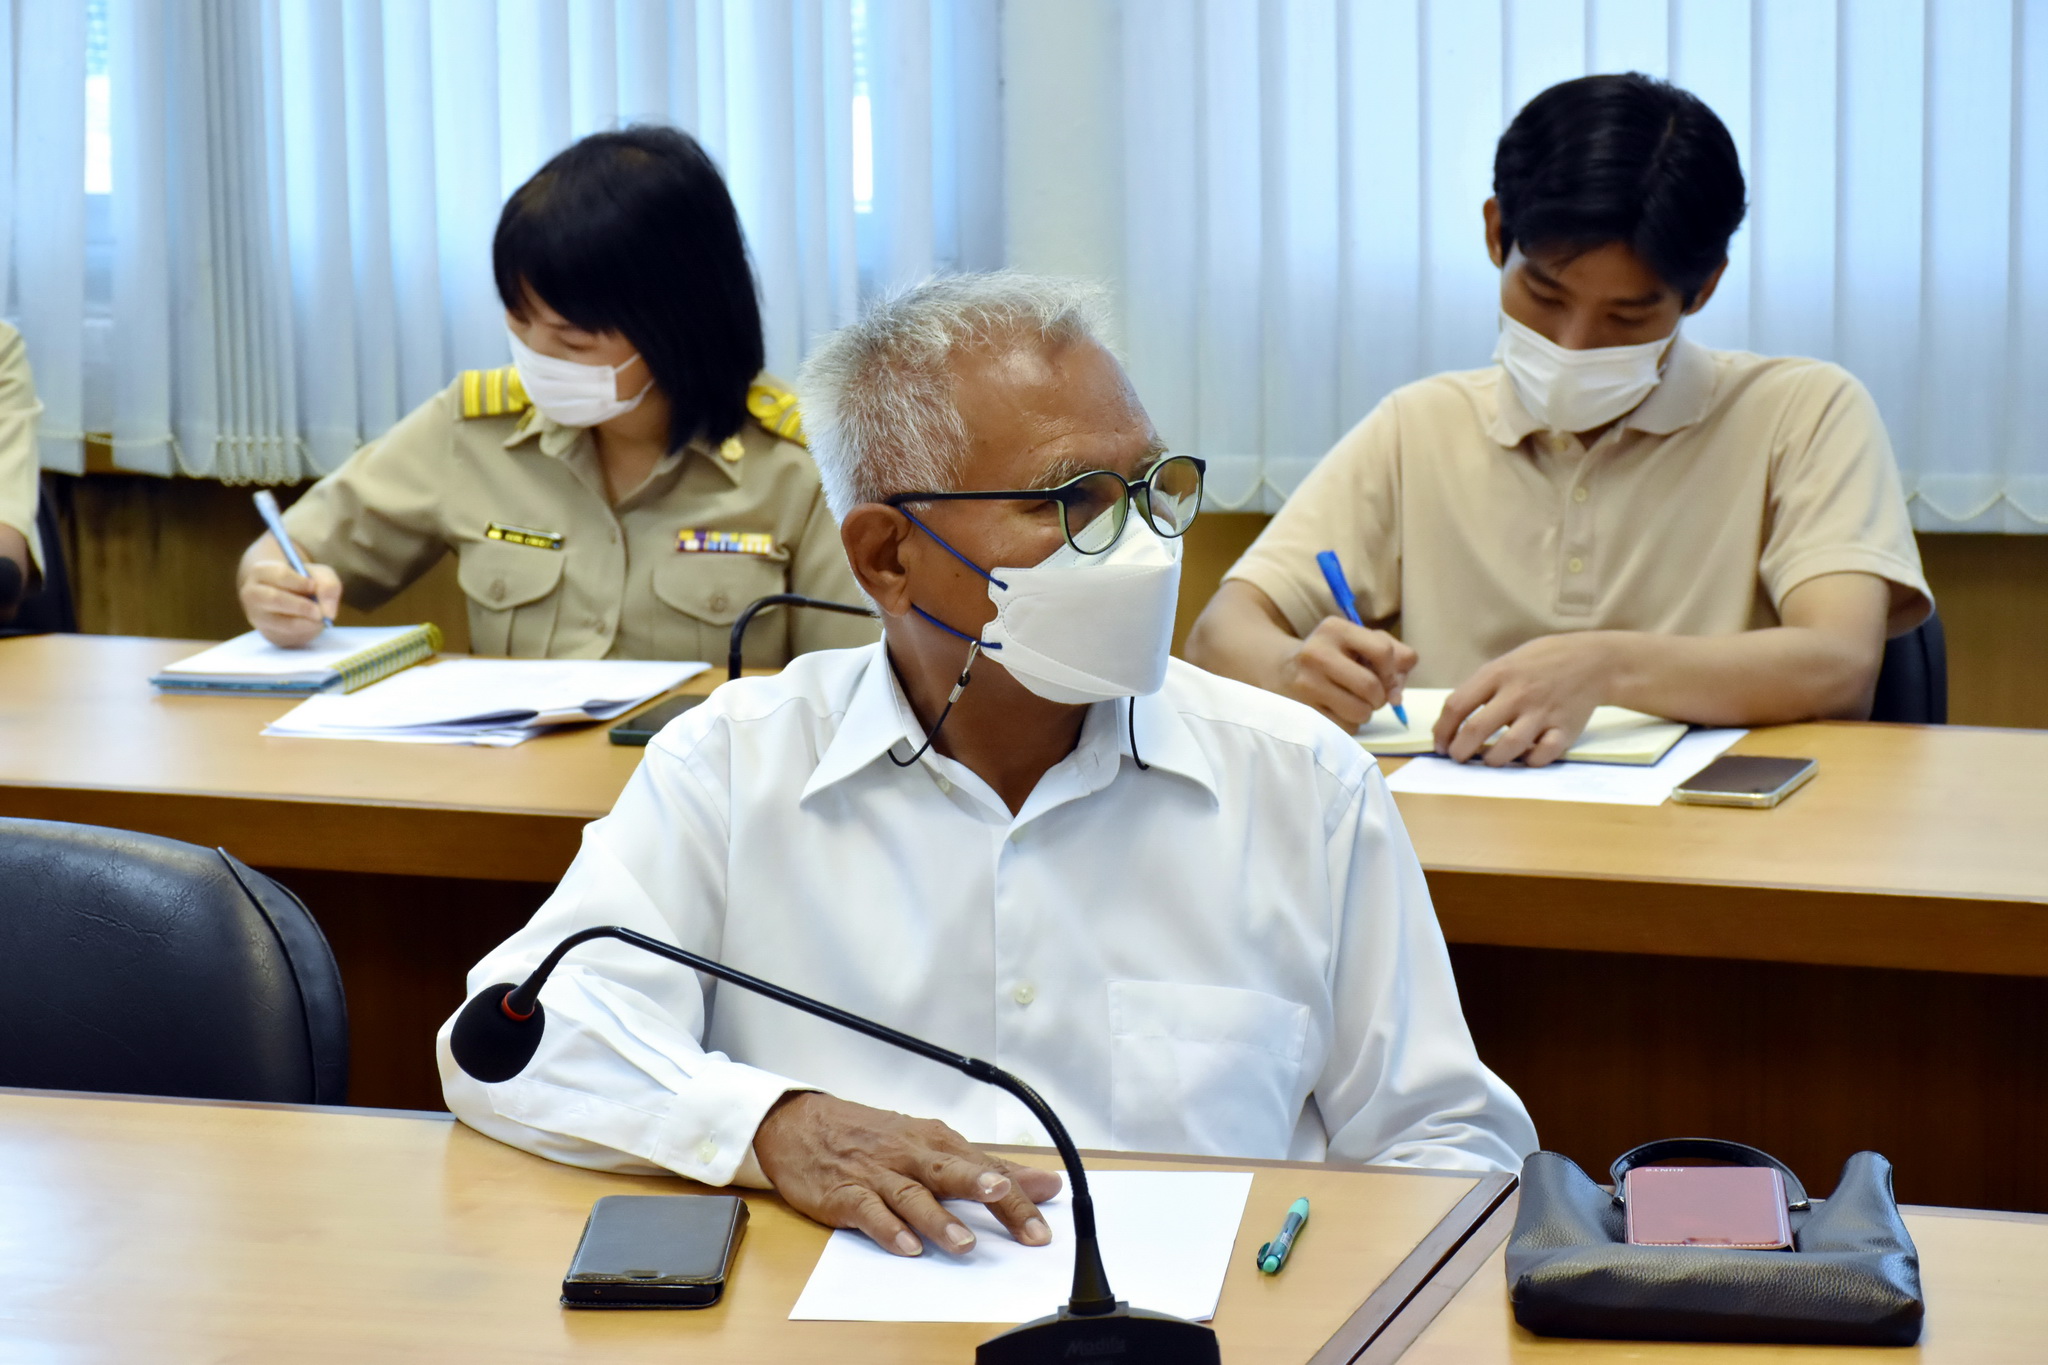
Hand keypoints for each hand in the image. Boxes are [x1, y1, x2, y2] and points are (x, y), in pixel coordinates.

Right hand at [240, 559, 340, 646]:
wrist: (292, 601)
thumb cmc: (304, 583)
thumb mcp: (319, 575)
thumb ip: (328, 586)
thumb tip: (328, 612)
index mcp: (261, 571)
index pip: (280, 574)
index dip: (300, 581)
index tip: (313, 586)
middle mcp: (252, 593)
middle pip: (275, 599)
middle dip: (302, 606)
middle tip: (320, 612)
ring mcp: (257, 616)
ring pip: (281, 622)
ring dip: (306, 622)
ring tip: (319, 618)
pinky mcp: (267, 633)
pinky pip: (288, 636)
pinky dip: (305, 631)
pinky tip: (310, 624)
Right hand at [752, 1092, 1064, 1256]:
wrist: (801, 1125)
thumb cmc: (873, 1138)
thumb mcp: (930, 1144)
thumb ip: (987, 1167)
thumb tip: (1044, 1185)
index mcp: (936, 1142)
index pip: (984, 1168)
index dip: (1016, 1194)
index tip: (1045, 1218)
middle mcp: (911, 1155)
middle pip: (953, 1174)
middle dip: (983, 1190)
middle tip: (1006, 1200)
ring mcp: (878, 1175)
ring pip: (913, 1195)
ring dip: (939, 1218)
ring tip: (964, 1242)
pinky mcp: (846, 1195)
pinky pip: (870, 1212)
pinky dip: (888, 1229)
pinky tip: (906, 1246)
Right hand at [1277, 616, 1418, 729]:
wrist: (1281, 670)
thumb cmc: (1333, 656)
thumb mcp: (1360, 643)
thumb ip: (1394, 656)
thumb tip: (1397, 695)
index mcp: (1335, 629)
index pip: (1382, 652)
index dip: (1392, 670)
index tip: (1385, 677)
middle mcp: (1316, 653)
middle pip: (1371, 686)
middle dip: (1379, 697)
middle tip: (1371, 696)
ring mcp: (1305, 683)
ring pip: (1360, 712)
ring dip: (1364, 713)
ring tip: (1352, 702)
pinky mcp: (1301, 710)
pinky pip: (1345, 728)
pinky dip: (1349, 724)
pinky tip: (1337, 711)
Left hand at [1434, 633, 1614, 766]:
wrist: (1592, 661)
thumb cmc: (1540, 663)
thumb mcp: (1505, 663)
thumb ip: (1480, 688)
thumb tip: (1450, 723)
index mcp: (1497, 674)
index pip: (1456, 706)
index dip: (1442, 731)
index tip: (1441, 744)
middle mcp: (1517, 694)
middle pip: (1476, 730)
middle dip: (1460, 751)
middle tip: (1458, 758)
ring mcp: (1542, 712)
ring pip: (1508, 748)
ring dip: (1492, 760)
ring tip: (1488, 760)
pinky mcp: (1565, 729)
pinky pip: (1542, 755)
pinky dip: (1529, 761)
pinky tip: (1523, 757)